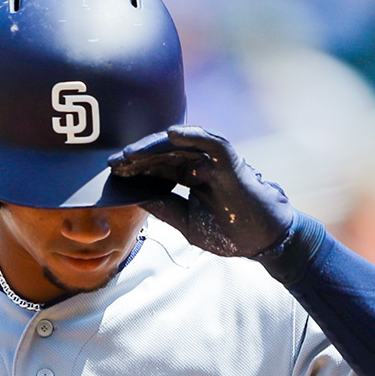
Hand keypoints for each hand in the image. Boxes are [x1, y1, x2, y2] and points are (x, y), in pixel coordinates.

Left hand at [106, 126, 296, 257]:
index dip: (135, 168)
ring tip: (130, 152)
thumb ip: (162, 206)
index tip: (111, 172)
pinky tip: (171, 133)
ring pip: (182, 145)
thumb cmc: (229, 231)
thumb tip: (133, 196)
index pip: (157, 167)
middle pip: (164, 154)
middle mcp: (201, 165)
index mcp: (190, 177)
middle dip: (138, 156)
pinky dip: (194, 135)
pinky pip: (212, 143)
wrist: (263, 241)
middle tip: (113, 161)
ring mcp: (216, 162)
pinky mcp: (232, 163)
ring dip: (155, 146)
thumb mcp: (185, 221)